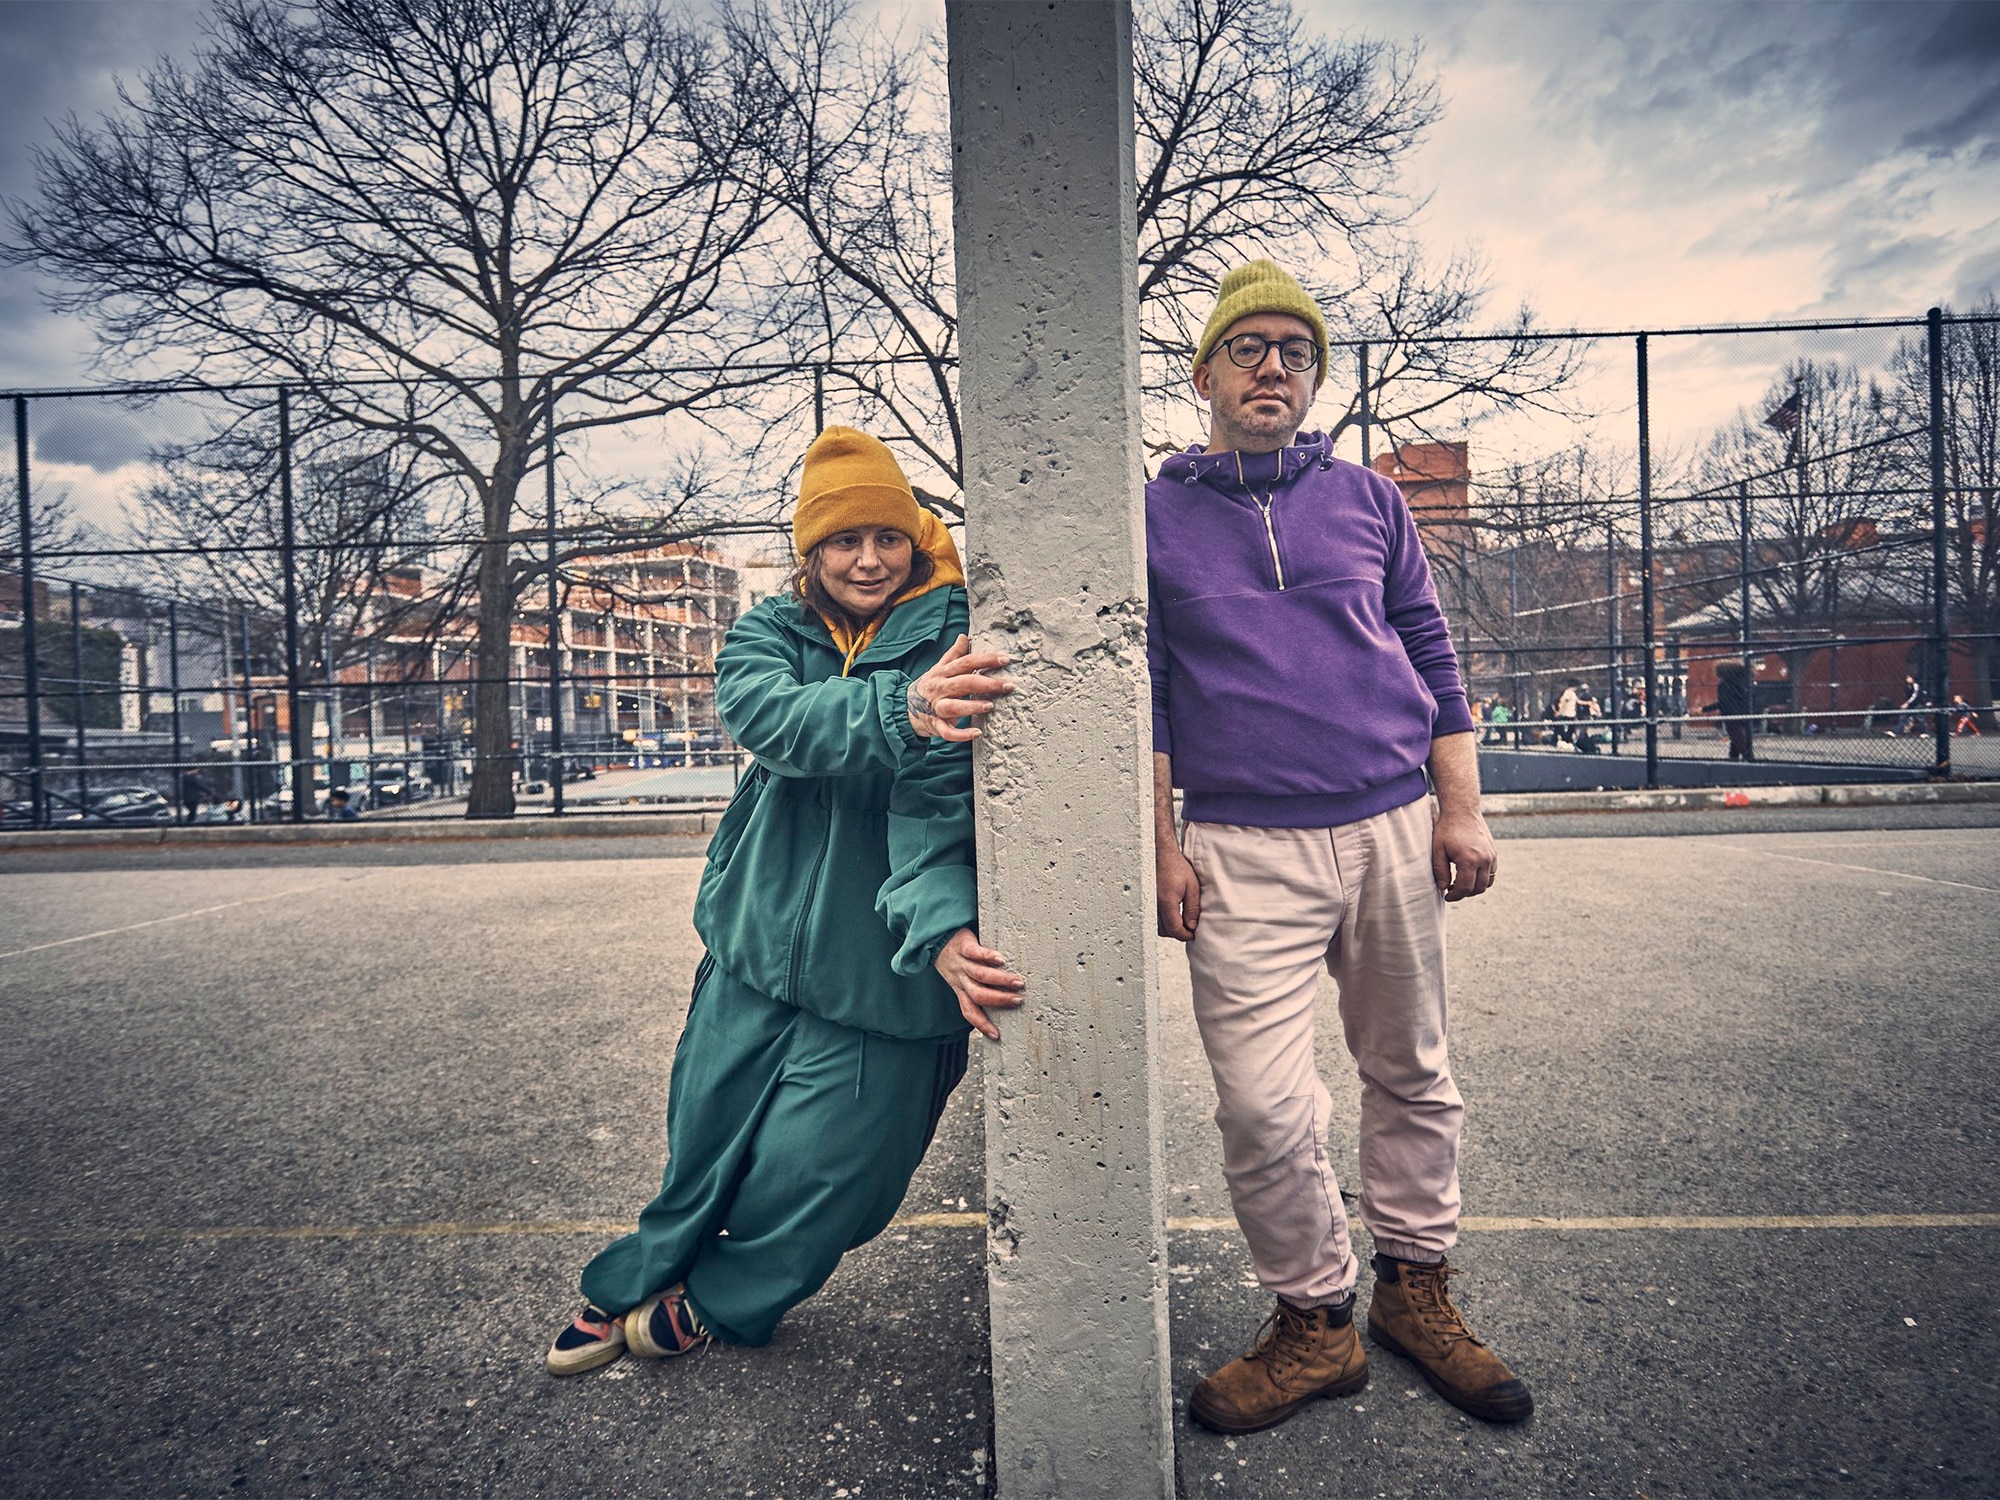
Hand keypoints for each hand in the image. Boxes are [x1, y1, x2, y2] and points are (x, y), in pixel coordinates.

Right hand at [908, 635, 1012, 741]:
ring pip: (954, 707)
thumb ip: (953, 654)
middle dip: (987, 683)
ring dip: (972, 707)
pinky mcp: (935, 725)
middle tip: (1008, 685)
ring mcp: (937, 708)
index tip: (1005, 660)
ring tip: (990, 706)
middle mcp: (940, 688)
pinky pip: (947, 732)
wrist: (904, 707)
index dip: (985, 659)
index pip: (966, 662)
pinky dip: (961, 734)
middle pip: (964, 683)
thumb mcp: (939, 668)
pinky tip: (977, 733)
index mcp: (943, 673)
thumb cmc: (930, 686)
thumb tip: (965, 636)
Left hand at [935, 926, 1024, 1040]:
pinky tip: (1001, 959)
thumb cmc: (953, 958)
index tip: (996, 1035)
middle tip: (1018, 1000)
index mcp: (959, 989)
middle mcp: (960, 978)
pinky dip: (988, 956)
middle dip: (999, 1000)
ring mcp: (961, 962)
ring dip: (1000, 981)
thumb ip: (975, 987)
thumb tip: (1002, 1001)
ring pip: (980, 975)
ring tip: (1018, 983)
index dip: (981, 1024)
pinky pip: (975, 952)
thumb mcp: (958, 978)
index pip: (968, 1011)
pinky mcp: (963, 946)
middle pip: (978, 995)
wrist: (936, 936)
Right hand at [1157, 840, 1201, 939]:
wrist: (1160, 853)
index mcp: (1166, 902)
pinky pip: (1153, 919)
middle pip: (1166, 932)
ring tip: (1181, 920)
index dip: (1186, 935)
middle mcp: (1153, 905)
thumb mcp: (1192, 887)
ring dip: (1170, 928)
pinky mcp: (1145, 901)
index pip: (1175, 930)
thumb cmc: (1176, 866)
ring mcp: (1147, 903)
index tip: (1194, 934)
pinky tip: (1171, 915)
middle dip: (1179, 932)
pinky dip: (1162, 921)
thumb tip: (1192, 926)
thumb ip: (1193, 908)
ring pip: (1158, 927)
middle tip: (1190, 927)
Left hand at [1431, 807, 1496, 900]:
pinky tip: (1469, 874)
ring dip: (1475, 887)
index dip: (1455, 896)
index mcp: (1469, 860)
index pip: (1465, 888)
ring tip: (1460, 883)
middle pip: (1478, 888)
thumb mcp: (1438, 850)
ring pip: (1487, 882)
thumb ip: (1440, 871)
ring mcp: (1491, 856)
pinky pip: (1492, 873)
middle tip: (1452, 891)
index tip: (1447, 896)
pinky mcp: (1493, 853)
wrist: (1462, 810)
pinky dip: (1483, 878)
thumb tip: (1443, 888)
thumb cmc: (1447, 829)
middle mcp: (1484, 860)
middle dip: (1465, 893)